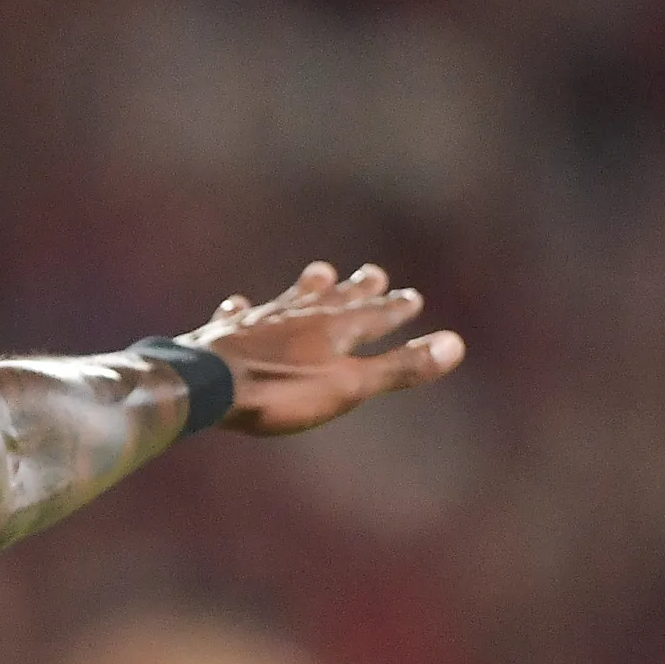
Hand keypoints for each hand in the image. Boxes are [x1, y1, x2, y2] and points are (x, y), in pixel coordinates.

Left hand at [184, 263, 462, 436]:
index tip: (412, 295)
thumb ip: (399, 367)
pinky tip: (237, 303)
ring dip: (308, 287)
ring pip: (291, 298)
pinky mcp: (224, 334)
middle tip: (373, 272)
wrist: (208, 386)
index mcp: (336, 329)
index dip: (394, 307)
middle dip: (357, 288)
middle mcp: (300, 315)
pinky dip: (242, 309)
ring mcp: (260, 321)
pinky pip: (237, 315)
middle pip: (335, 298)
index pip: (375, 314)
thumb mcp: (350, 386)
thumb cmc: (282, 391)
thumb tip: (456, 344)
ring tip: (320, 272)